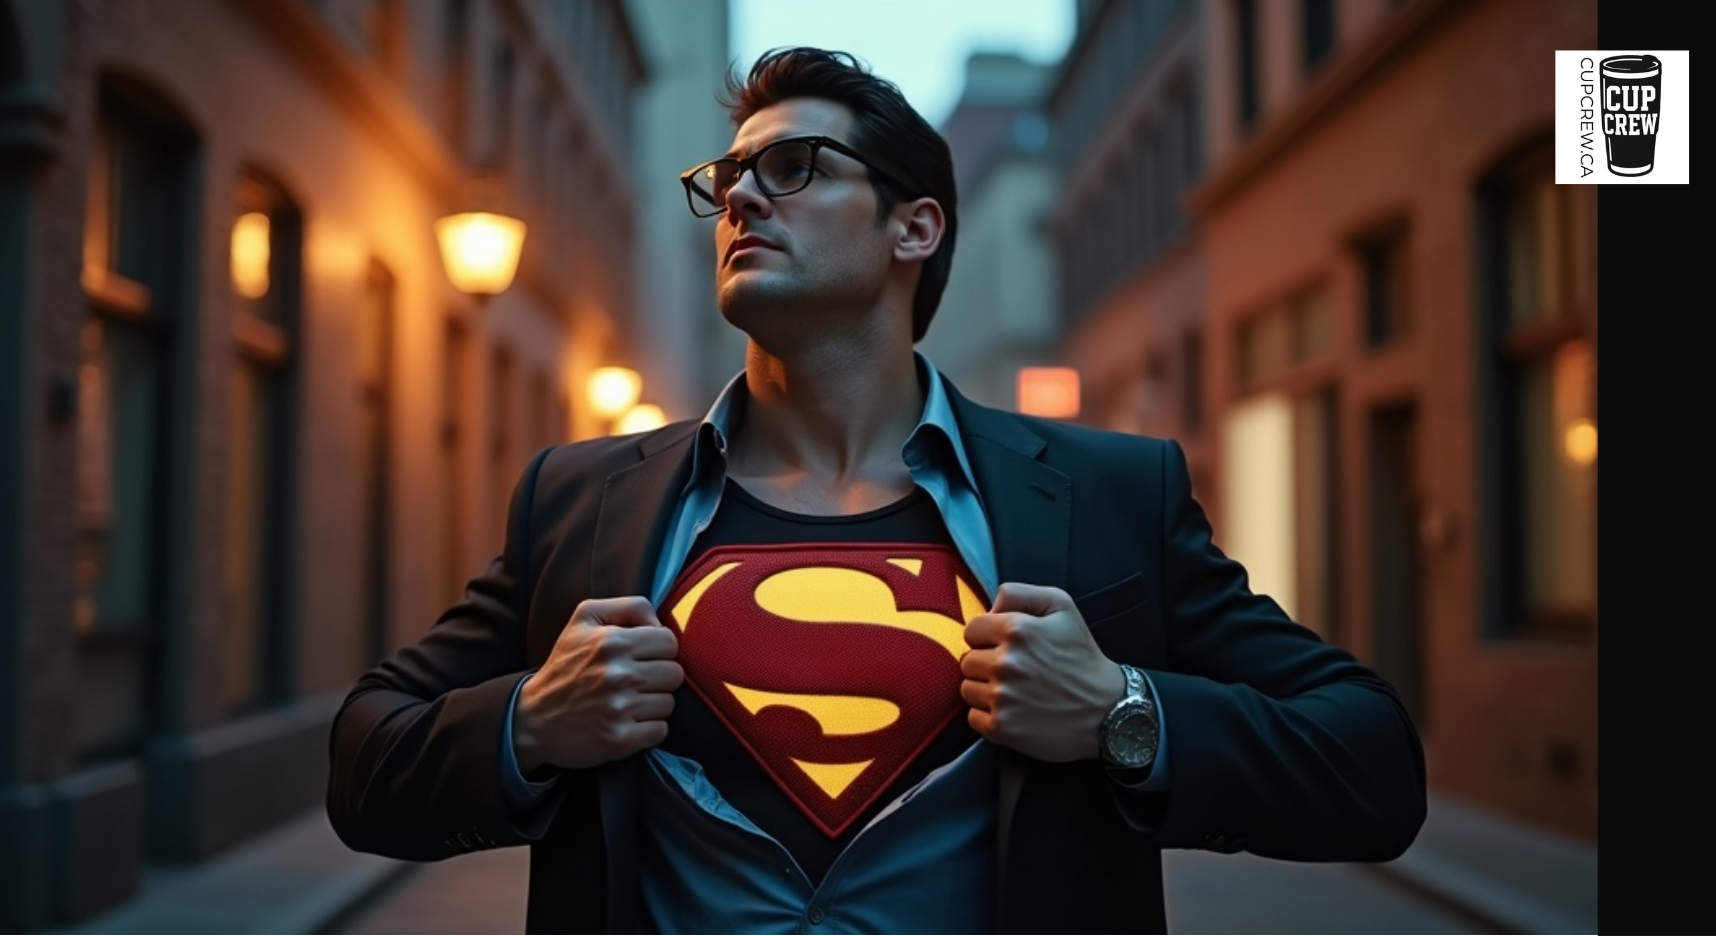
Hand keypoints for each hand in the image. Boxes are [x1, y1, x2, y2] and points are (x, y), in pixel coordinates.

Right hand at [513, 596, 683, 772]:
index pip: (669, 642)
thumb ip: (629, 607)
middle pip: (674, 674)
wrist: (533, 718)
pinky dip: (648, 729)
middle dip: (658, 678)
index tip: (641, 658)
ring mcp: (618, 709)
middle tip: (633, 682)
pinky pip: (660, 730)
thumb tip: (661, 623)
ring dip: (652, 704)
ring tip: (626, 702)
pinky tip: (626, 722)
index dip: (658, 650)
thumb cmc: (565, 665)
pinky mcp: (620, 739)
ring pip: (669, 703)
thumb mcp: (585, 618)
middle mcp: (616, 674)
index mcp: (611, 642)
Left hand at [960, 582, 1125, 761]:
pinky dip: (988, 716)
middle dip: (986, 663)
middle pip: (967, 660)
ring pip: (967, 688)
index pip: (972, 629)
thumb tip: (988, 607)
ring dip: (985, 690)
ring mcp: (1002, 698)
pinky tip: (1013, 711)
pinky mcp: (1001, 728)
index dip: (987, 637)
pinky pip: (973, 717)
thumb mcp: (1062, 607)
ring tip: (1015, 691)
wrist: (1107, 712)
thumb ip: (1019, 593)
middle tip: (1015, 671)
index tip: (1006, 647)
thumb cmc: (1083, 658)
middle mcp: (1005, 663)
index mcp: (1017, 630)